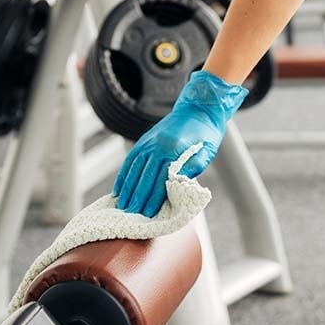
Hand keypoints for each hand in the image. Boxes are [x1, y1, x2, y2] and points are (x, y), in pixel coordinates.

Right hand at [113, 70, 247, 216]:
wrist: (199, 108)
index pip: (161, 180)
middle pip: (144, 177)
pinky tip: (118, 189)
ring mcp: (148, 143)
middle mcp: (157, 146)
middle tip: (131, 216)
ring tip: (121, 206)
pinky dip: (123, 175)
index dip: (153, 198)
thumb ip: (193, 167)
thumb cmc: (206, 134)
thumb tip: (179, 184)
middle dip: (137, 198)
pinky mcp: (145, 141)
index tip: (147, 214)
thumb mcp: (206, 152)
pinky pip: (130, 160)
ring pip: (134, 169)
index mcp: (173, 150)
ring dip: (126, 189)